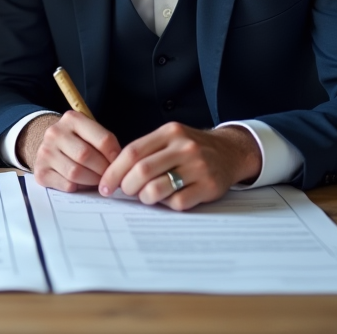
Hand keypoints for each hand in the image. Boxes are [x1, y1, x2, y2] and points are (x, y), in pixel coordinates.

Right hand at [23, 111, 121, 191]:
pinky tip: (81, 183)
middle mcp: (55, 133)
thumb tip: (120, 166)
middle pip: (86, 156)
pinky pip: (66, 185)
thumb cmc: (78, 140)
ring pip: (75, 173)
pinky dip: (78, 187)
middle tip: (109, 176)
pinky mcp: (40, 171)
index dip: (115, 155)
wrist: (51, 145)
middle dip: (103, 170)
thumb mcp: (90, 133)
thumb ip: (105, 144)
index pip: (103, 139)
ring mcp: (45, 152)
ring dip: (92, 181)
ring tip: (97, 180)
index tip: (119, 163)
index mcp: (72, 119)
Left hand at [97, 123, 261, 210]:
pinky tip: (168, 199)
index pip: (132, 152)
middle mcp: (184, 147)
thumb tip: (114, 174)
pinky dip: (167, 204)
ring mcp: (198, 167)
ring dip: (144, 197)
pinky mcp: (208, 186)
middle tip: (125, 192)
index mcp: (169, 132)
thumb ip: (146, 151)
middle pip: (142, 170)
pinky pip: (177, 202)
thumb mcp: (170, 138)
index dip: (114, 171)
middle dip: (127, 186)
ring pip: (157, 188)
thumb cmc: (192, 149)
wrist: (231, 152)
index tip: (105, 185)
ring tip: (145, 196)